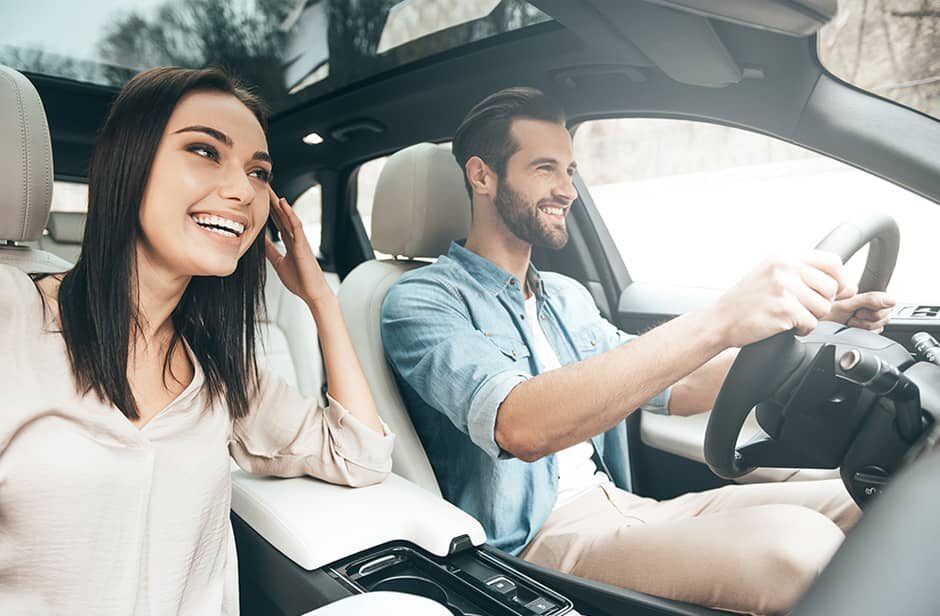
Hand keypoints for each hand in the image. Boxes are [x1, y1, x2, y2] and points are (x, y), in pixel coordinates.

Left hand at [264, 186, 332, 304]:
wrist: (312, 293)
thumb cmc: (300, 281)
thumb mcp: (278, 263)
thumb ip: (270, 251)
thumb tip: (259, 242)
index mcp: (290, 242)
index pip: (278, 222)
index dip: (270, 210)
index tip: (261, 198)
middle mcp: (295, 238)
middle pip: (283, 216)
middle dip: (273, 202)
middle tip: (264, 187)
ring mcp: (300, 240)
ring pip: (289, 217)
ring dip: (280, 203)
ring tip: (271, 190)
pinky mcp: (303, 244)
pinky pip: (296, 225)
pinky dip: (290, 213)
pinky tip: (284, 204)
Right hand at [714, 250, 856, 347]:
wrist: (720, 319)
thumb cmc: (748, 299)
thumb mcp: (771, 272)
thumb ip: (802, 271)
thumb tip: (846, 285)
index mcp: (785, 256)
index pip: (832, 261)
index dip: (842, 279)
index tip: (840, 292)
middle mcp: (785, 268)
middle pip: (831, 287)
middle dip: (823, 302)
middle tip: (804, 308)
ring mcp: (784, 288)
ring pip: (824, 307)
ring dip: (812, 317)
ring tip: (791, 317)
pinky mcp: (784, 309)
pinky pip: (811, 323)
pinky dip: (802, 329)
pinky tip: (785, 325)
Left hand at [824, 291, 894, 332]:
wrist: (814, 323)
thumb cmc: (825, 310)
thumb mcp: (847, 304)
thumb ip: (870, 300)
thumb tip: (892, 300)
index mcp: (869, 295)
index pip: (890, 302)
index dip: (877, 309)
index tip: (860, 310)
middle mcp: (872, 304)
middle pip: (886, 316)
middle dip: (868, 319)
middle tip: (852, 317)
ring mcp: (869, 316)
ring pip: (880, 326)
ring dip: (863, 326)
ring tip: (849, 322)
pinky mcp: (866, 327)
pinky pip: (875, 333)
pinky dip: (862, 333)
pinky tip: (851, 328)